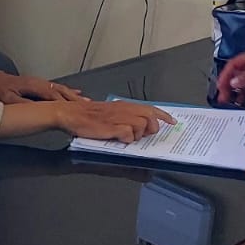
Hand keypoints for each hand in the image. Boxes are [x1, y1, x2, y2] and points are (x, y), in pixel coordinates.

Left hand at [0, 70, 86, 104]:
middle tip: (89, 106)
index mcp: (34, 86)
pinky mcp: (36, 85)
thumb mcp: (8, 99)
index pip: (54, 96)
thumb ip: (24, 104)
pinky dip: (66, 91)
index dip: (67, 103)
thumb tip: (39, 110)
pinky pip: (55, 88)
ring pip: (60, 89)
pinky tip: (74, 93)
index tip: (79, 110)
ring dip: (73, 95)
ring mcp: (38, 83)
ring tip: (86, 101)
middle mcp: (39, 82)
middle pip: (61, 91)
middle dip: (75, 99)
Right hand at [56, 100, 174, 141]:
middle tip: (145, 135)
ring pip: (141, 125)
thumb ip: (125, 116)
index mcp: (125, 105)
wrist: (71, 114)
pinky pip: (128, 134)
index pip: (150, 108)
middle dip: (151, 128)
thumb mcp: (110, 112)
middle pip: (150, 117)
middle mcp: (124, 110)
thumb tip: (139, 124)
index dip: (163, 115)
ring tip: (127, 137)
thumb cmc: (88, 115)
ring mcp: (118, 118)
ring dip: (138, 134)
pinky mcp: (111, 128)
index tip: (172, 121)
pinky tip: (119, 139)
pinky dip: (126, 139)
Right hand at [217, 49, 244, 104]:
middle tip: (222, 95)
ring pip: (240, 80)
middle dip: (227, 83)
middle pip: (235, 72)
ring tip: (229, 99)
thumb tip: (234, 81)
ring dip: (234, 89)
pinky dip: (243, 92)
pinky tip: (240, 98)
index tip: (220, 85)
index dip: (225, 75)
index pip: (233, 64)